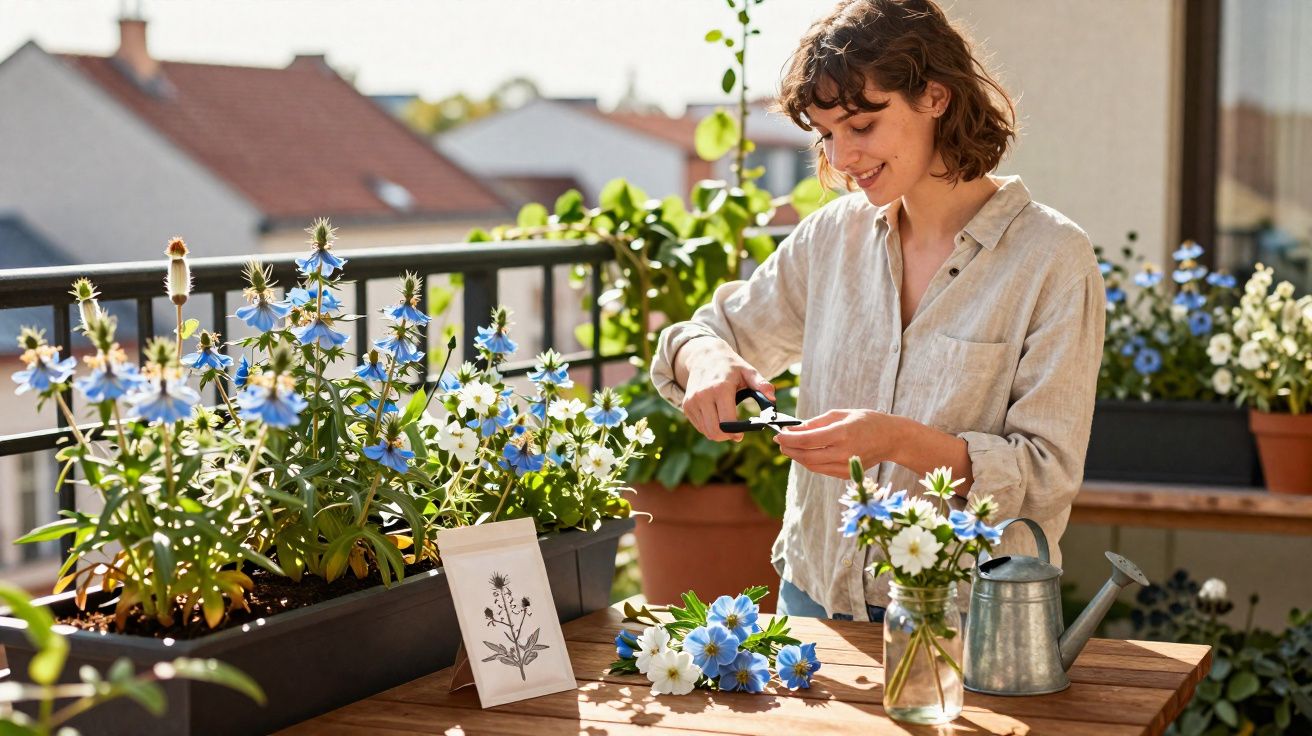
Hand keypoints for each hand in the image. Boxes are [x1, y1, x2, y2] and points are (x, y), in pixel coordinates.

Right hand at [677, 338, 775, 441]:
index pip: (726, 422)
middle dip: (727, 436)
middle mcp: (703, 395)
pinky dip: (709, 427)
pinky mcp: (686, 406)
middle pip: (714, 431)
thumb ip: (761, 384)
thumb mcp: (748, 371)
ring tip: (727, 423)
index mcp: (720, 388)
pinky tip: (716, 418)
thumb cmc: (730, 366)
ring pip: (706, 431)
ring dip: (718, 433)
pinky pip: (699, 427)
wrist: (704, 357)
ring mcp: (692, 401)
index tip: (741, 434)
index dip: (735, 432)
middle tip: (736, 433)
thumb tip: (773, 398)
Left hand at [772, 409, 906, 478]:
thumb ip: (816, 423)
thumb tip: (794, 429)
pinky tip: (805, 453)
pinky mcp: (846, 474)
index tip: (778, 434)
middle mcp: (844, 452)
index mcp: (842, 433)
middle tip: (780, 441)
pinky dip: (809, 462)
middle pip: (806, 456)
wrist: (891, 439)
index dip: (789, 439)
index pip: (808, 440)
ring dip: (796, 456)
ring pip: (811, 465)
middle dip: (789, 449)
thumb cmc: (867, 421)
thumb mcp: (841, 414)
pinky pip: (821, 469)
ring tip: (789, 446)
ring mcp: (845, 466)